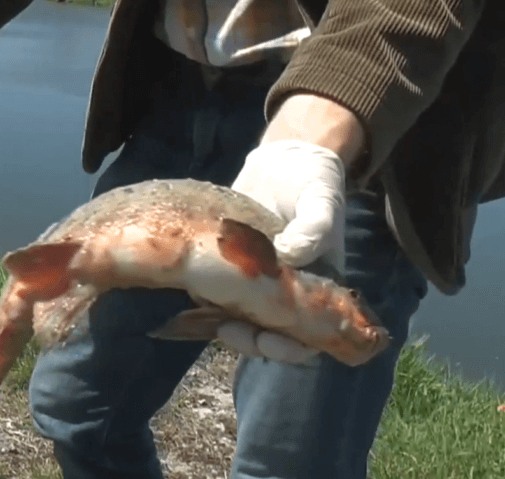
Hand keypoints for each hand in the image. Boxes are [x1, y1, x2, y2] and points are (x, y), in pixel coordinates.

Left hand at [218, 94, 357, 363]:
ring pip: (239, 319)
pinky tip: (189, 292)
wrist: (284, 161)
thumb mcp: (321, 201)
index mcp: (316, 287)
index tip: (271, 341)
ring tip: (207, 315)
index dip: (290, 348)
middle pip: (268, 334)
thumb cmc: (313, 183)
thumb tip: (288, 255)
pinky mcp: (227, 265)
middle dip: (249, 340)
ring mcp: (254, 281)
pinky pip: (214, 292)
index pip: (307, 335)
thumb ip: (313, 229)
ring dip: (224, 324)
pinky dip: (203, 298)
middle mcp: (283, 291)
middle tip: (227, 330)